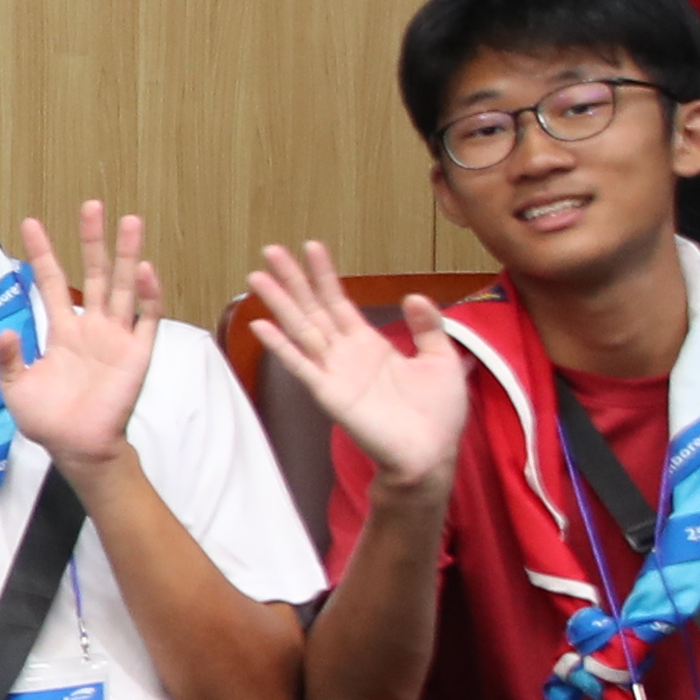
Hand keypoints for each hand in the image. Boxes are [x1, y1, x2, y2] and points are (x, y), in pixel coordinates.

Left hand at [0, 204, 162, 475]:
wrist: (77, 447)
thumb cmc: (47, 419)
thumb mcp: (16, 387)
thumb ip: (9, 358)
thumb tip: (5, 331)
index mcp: (63, 330)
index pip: (52, 282)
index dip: (43, 253)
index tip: (31, 222)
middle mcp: (92, 326)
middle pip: (94, 272)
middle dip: (93, 240)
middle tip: (92, 205)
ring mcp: (117, 337)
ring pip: (123, 285)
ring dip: (127, 254)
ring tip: (129, 220)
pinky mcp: (137, 353)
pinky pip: (146, 319)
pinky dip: (148, 295)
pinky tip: (145, 270)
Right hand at [243, 241, 468, 491]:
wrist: (432, 453)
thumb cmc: (438, 412)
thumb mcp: (442, 359)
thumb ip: (428, 327)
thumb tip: (413, 296)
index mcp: (369, 343)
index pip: (340, 301)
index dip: (325, 275)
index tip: (311, 246)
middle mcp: (345, 353)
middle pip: (312, 308)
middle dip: (292, 280)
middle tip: (270, 250)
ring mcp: (334, 373)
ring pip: (300, 329)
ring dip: (279, 303)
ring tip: (257, 277)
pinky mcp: (329, 394)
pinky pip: (301, 365)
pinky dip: (280, 346)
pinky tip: (260, 326)